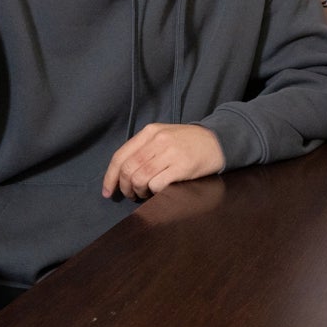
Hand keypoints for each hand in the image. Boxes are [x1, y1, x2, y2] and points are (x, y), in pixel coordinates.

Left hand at [102, 123, 224, 199]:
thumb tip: (121, 172)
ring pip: (140, 178)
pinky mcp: (182, 166)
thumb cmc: (188, 142)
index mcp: (150, 131)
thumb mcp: (164, 135)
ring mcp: (171, 153)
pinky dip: (153, 193)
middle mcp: (159, 140)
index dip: (110, 177)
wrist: (218, 141)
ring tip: (145, 193)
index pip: (120, 156)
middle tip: (130, 194)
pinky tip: (157, 193)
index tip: (108, 192)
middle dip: (125, 187)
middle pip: (128, 170)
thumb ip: (143, 148)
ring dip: (138, 192)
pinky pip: (157, 185)